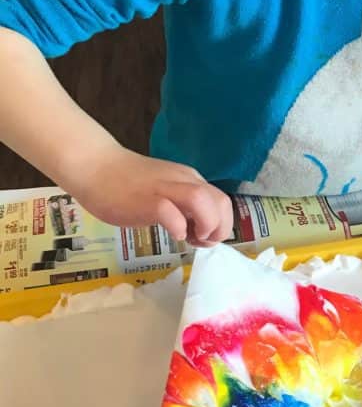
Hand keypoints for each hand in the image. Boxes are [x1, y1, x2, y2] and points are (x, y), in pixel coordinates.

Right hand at [67, 144, 233, 245]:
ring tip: (192, 238)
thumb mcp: (164, 193)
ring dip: (206, 225)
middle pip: (221, 202)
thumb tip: (196, 229)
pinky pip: (170, 212)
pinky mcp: (145, 200)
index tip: (203, 237)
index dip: (222, 224)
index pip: (223, 202)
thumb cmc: (126, 183)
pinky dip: (178, 227)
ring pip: (202, 201)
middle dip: (220, 228)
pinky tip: (173, 234)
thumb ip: (182, 207)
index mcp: (189, 181)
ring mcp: (164, 189)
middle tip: (200, 241)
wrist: (94, 165)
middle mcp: (183, 182)